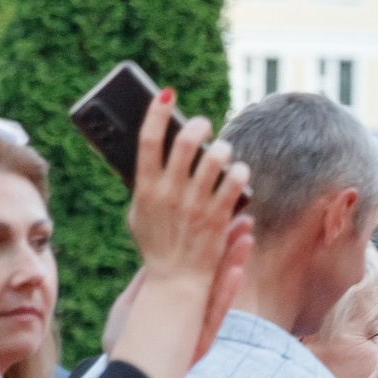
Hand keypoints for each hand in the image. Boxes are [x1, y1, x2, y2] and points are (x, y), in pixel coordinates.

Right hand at [127, 91, 252, 288]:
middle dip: (197, 125)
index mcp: (145, 189)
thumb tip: (153, 153)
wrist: (175, 282)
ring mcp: (195, 205)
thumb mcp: (139, 214)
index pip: (147, 140)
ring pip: (214, 159)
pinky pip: (235, 183)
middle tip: (204, 124)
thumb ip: (145, 185)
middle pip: (184, 143)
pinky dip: (238, 171)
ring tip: (222, 151)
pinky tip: (238, 171)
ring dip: (221, 148)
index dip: (157, 112)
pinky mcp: (219, 217)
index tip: (167, 95)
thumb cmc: (157, 245)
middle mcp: (169, 194)